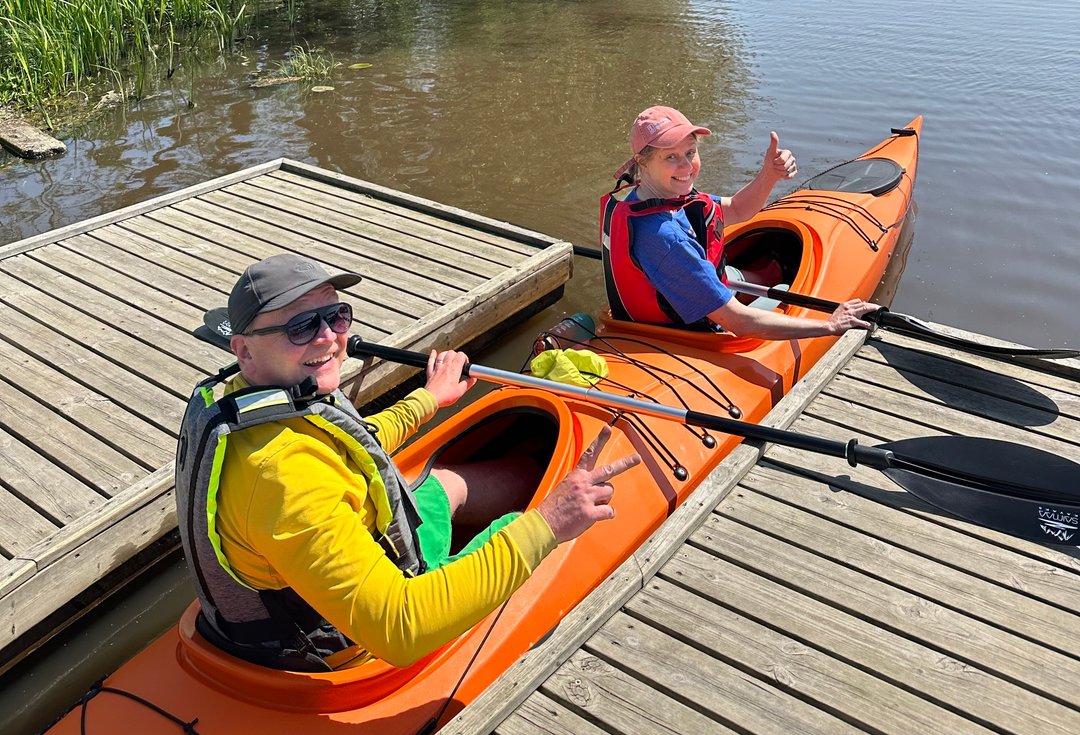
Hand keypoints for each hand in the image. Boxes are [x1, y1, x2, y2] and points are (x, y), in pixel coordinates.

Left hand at [424, 350, 475, 406]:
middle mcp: (445, 366)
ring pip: (442, 354)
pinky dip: (433, 355)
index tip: (465, 364)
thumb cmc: (444, 396)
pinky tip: (434, 352)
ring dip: (447, 354)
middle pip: (452, 353)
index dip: (465, 358)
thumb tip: (473, 379)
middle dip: (457, 355)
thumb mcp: (460, 391)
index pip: (461, 355)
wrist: (431, 399)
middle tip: (459, 362)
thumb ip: (468, 383)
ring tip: (450, 358)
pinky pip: (431, 360)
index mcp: (454, 370)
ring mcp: (437, 368)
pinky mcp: (430, 372)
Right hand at [536, 426, 640, 543]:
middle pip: (609, 470)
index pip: (590, 454)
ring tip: (592, 505)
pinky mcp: (590, 512)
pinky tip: (597, 515)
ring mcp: (587, 497)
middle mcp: (583, 483)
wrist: (544, 524)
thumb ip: (582, 485)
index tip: (608, 428)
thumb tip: (599, 488)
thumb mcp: (565, 488)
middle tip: (637, 458)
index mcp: (576, 476)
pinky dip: (607, 514)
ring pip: (610, 492)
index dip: (600, 440)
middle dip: (625, 463)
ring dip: (605, 499)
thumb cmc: (553, 509)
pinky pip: (609, 511)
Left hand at [763, 132, 796, 181]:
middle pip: (785, 166)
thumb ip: (773, 142)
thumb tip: (772, 132)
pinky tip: (782, 174)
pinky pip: (791, 176)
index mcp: (787, 152)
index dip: (776, 162)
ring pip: (787, 171)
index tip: (774, 160)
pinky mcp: (794, 172)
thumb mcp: (770, 151)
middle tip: (775, 165)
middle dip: (778, 167)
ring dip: (780, 172)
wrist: (770, 171)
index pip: (782, 160)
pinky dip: (785, 177)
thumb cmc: (769, 160)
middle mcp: (792, 158)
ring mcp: (793, 165)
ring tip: (778, 169)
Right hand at [826, 299, 879, 334]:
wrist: (828, 326)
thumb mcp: (838, 311)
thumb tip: (853, 310)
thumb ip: (845, 310)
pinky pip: (863, 322)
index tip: (868, 305)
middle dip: (872, 305)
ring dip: (873, 309)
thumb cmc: (833, 321)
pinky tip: (871, 327)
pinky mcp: (853, 321)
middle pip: (863, 303)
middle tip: (877, 307)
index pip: (858, 301)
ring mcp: (851, 314)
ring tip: (878, 311)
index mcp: (845, 305)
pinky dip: (869, 325)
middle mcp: (849, 308)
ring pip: (865, 309)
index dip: (864, 303)